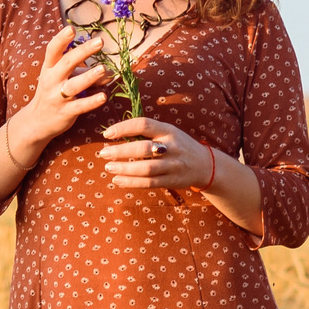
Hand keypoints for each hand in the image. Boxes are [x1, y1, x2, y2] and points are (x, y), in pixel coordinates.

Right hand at [1, 25, 108, 164]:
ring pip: (74, 85)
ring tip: (103, 69)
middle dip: (83, 51)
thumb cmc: (54, 94)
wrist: (37, 121)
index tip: (71, 29)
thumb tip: (109, 72)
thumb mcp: (64, 80)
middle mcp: (52, 80)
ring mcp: (57, 97)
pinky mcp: (65, 112)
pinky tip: (103, 96)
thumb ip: (84, 74)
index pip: (52, 50)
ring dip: (89, 77)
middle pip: (67, 63)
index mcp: (49, 68)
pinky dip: (92, 101)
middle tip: (99, 42)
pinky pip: (80, 106)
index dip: (61, 39)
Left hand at [97, 115, 216, 190]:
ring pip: (145, 169)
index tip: (107, 133)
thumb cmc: (179, 145)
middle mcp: (172, 146)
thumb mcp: (168, 132)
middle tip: (103, 153)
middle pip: (143, 149)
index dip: (124, 128)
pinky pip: (149, 183)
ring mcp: (173, 165)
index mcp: (168, 130)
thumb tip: (116, 133)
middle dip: (120, 151)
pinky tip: (118, 180)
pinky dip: (131, 182)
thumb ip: (148, 132)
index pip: (144, 125)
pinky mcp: (172, 181)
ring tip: (108, 168)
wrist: (205, 165)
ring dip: (124, 169)